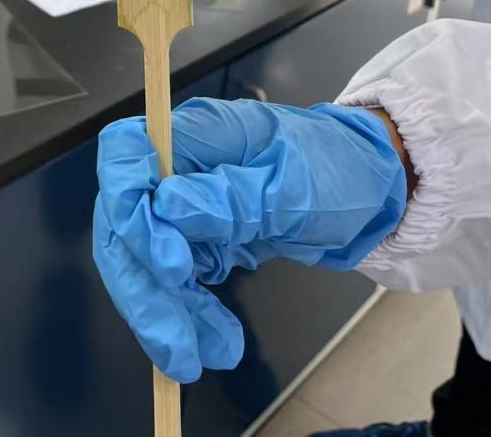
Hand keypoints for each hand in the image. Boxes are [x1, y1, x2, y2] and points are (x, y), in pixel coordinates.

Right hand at [94, 98, 406, 381]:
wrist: (365, 187)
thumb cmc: (335, 169)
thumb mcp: (294, 186)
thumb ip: (230, 198)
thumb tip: (165, 207)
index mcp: (196, 133)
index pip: (125, 155)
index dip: (129, 207)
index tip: (168, 264)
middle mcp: (177, 164)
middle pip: (125, 220)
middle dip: (143, 285)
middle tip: (176, 346)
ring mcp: (183, 201)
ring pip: (142, 259)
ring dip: (164, 312)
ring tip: (202, 357)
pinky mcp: (196, 236)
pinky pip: (172, 279)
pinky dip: (185, 315)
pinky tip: (211, 343)